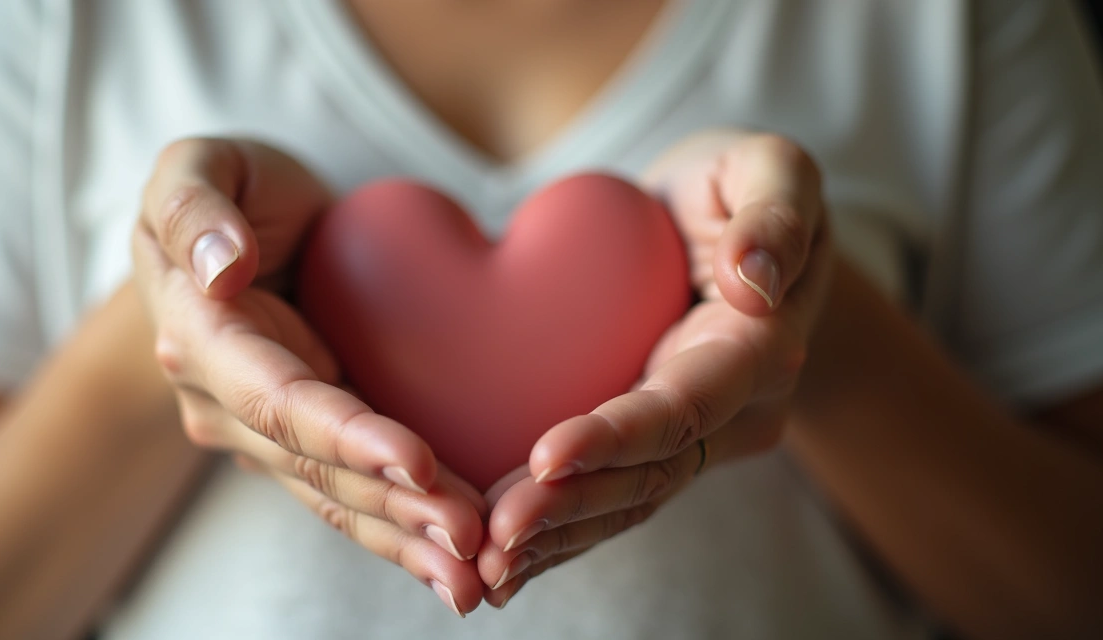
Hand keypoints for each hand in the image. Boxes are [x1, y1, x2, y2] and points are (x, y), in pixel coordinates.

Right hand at [132, 138, 487, 616]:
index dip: (345, 436)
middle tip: (474, 542)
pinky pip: (352, 494)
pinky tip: (452, 569)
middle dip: (394, 508)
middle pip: (315, 467)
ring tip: (477, 576)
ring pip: (336, 497)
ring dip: (404, 540)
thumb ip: (193, 208)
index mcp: (202, 338)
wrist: (243, 227)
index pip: (277, 400)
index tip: (420, 462)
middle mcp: (224, 403)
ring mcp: (263, 433)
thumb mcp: (201, 166)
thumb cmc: (232, 188)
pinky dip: (399, 534)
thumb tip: (220, 268)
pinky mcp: (306, 442)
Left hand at [476, 131, 833, 607]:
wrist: (726, 223)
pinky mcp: (656, 444)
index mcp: (758, 348)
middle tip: (494, 537)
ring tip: (486, 569)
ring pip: (630, 501)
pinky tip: (504, 568)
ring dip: (560, 538)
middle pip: (653, 474)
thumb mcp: (768, 167)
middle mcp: (735, 410)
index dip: (619, 435)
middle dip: (574, 509)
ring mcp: (698, 437)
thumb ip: (777, 210)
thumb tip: (756, 280)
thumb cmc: (737, 185)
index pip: (688, 405)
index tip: (546, 456)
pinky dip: (562, 536)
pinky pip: (612, 498)